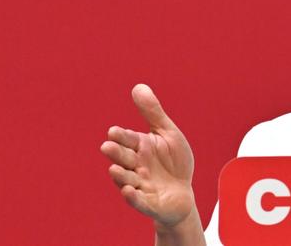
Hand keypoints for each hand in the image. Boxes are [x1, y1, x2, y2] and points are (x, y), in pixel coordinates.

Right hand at [101, 84, 196, 229]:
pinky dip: (133, 198)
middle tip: (107, 147)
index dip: (120, 136)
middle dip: (116, 154)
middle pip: (123, 158)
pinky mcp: (149, 203)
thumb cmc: (173, 162)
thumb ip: (152, 112)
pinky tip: (128, 191)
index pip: (127, 139)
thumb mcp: (168, 134)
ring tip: (115, 170)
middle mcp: (136, 166)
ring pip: (127, 180)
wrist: (183, 193)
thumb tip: (138, 86)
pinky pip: (139, 201)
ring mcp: (141, 185)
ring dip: (121, 176)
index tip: (113, 132)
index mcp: (140, 147)